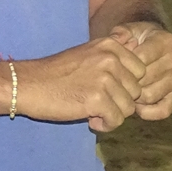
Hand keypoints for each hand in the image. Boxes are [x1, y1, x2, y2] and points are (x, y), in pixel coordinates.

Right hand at [16, 37, 146, 132]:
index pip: (140, 72)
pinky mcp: (97, 99)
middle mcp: (110, 59)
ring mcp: (104, 78)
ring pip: (128, 108)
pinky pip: (116, 121)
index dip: (126, 86)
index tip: (107, 90)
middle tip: (97, 102)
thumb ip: (113, 58)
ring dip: (112, 114)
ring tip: (91, 109)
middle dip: (120, 102)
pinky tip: (88, 118)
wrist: (29, 84)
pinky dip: (104, 125)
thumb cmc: (58, 74)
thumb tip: (142, 72)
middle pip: (136, 91)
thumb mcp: (88, 54)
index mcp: (111, 45)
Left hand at [109, 23, 171, 119]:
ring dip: (134, 97)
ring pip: (150, 95)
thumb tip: (116, 39)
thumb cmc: (136, 38)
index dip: (124, 65)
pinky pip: (162, 111)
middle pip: (145, 79)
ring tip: (125, 90)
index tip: (115, 65)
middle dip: (128, 82)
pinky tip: (136, 105)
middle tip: (117, 81)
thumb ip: (120, 32)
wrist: (150, 45)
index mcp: (166, 41)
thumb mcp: (127, 30)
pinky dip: (146, 112)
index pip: (141, 59)